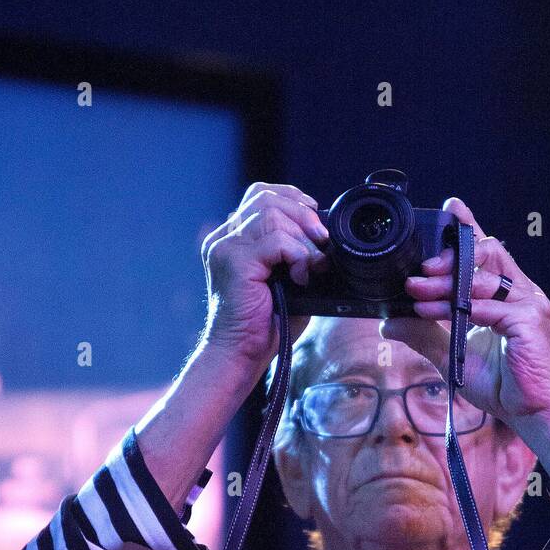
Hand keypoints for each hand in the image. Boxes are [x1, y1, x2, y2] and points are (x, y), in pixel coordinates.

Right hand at [200, 182, 329, 373]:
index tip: (315, 215)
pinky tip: (301, 277)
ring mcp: (226, 248)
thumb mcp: (286, 282)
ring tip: (312, 265)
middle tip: (322, 241)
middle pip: (266, 197)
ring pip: (272, 214)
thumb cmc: (264, 326)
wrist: (240, 354)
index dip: (291, 197)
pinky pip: (276, 240)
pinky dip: (297, 255)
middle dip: (303, 214)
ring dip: (302, 237)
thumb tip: (324, 238)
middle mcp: (224, 238)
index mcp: (232, 239)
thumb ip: (296, 255)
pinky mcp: (235, 262)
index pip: (259, 194)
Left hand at [381, 197, 549, 470]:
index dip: (470, 229)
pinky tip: (438, 311)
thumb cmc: (504, 386)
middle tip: (419, 270)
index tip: (451, 209)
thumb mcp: (454, 357)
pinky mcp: (529, 321)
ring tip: (418, 290)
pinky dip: (462, 307)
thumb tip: (390, 324)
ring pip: (487, 275)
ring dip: (448, 282)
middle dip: (450, 257)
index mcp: (505, 296)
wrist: (535, 412)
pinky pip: (492, 306)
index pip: (487, 252)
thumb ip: (425, 336)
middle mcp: (519, 293)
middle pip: (488, 252)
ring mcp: (528, 304)